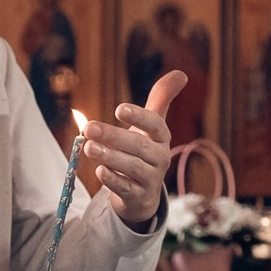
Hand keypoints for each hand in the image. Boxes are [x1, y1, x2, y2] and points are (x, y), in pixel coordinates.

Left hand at [87, 69, 185, 227]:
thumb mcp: (152, 126)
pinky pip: (126, 188)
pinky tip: (99, 171)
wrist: (142, 193)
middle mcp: (159, 158)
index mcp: (161, 137)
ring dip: (110, 157)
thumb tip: (181, 73)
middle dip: (114, 136)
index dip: (139, 117)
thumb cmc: (143, 151)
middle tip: (89, 127)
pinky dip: (113, 180)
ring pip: (131, 167)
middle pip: (138, 146)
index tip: (119, 109)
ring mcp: (150, 179)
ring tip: (89, 147)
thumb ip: (162, 98)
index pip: (155, 124)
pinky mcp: (138, 197)